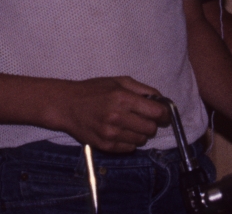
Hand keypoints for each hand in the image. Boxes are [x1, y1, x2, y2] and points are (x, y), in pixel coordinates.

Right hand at [53, 76, 169, 152]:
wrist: (67, 105)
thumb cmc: (93, 90)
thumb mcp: (118, 81)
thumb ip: (142, 89)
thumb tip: (160, 100)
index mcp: (122, 98)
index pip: (156, 113)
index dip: (164, 114)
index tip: (163, 114)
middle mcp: (117, 117)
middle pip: (151, 129)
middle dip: (152, 124)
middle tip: (144, 118)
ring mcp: (111, 134)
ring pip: (141, 140)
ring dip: (140, 133)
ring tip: (130, 124)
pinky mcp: (105, 146)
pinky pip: (129, 149)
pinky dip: (130, 141)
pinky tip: (121, 132)